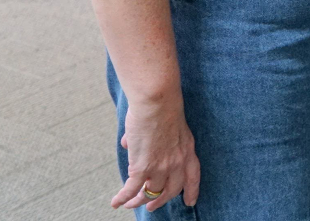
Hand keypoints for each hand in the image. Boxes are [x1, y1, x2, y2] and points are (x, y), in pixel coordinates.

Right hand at [114, 95, 199, 211]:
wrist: (157, 102)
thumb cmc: (162, 106)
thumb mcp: (170, 125)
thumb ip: (155, 138)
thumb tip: (129, 143)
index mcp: (187, 150)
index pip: (193, 176)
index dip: (192, 191)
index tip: (190, 202)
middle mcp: (177, 162)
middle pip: (172, 190)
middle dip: (161, 200)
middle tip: (152, 206)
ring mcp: (161, 167)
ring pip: (150, 192)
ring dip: (139, 201)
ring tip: (132, 205)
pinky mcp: (143, 168)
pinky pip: (131, 189)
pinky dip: (123, 198)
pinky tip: (116, 203)